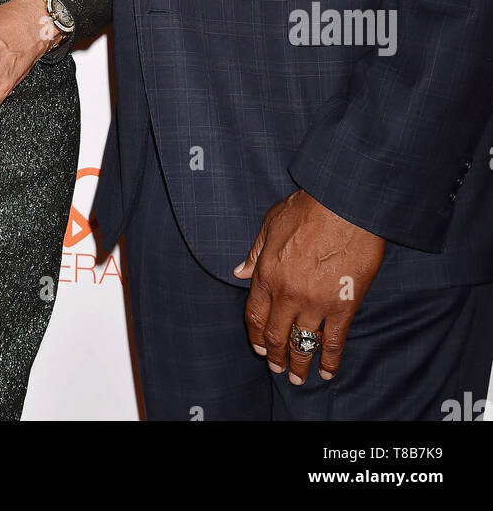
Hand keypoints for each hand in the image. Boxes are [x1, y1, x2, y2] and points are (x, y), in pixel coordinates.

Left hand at [234, 189, 385, 384]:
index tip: (259, 349)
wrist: (344, 205)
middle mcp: (287, 294)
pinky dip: (330, 361)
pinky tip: (328, 372)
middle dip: (276, 356)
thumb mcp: (271, 223)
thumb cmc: (307, 208)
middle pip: (276, 335)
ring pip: (303, 343)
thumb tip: (239, 272)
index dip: (256, 336)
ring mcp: (315, 303)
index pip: (255, 315)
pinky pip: (334, 342)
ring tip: (298, 378)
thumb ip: (254, 251)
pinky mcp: (342, 307)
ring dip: (299, 364)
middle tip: (278, 369)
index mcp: (266, 274)